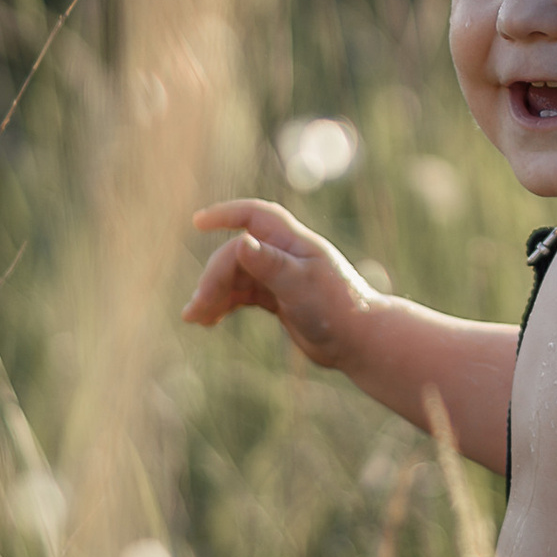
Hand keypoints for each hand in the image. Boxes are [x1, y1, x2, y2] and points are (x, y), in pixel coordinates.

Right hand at [185, 198, 371, 365]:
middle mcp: (285, 255)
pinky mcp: (279, 299)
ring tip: (194, 318)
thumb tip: (240, 241)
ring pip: (236, 277)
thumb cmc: (338, 309)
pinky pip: (243, 295)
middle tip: (196, 310)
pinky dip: (225, 305)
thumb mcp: (301, 285)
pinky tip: (209, 321)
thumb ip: (270, 264)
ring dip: (213, 294)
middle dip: (213, 279)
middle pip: (236, 256)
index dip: (225, 214)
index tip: (198, 222)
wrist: (362, 342)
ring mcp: (281, 277)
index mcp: (293, 243)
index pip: (254, 216)